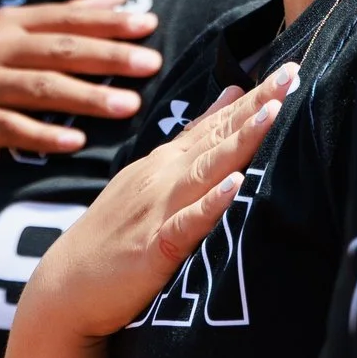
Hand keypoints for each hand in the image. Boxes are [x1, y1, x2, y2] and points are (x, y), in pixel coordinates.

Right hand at [0, 0, 163, 161]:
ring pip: (41, 88)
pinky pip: (10, 128)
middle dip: (109, 57)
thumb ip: (64, 15)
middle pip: (60, 50)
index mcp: (7, 23)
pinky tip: (76, 142)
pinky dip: (44, 134)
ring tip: (129, 106)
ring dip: (88, 97)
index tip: (148, 25)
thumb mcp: (6, 32)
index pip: (65, 18)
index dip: (107, 22)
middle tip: (152, 64)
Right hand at [16, 67, 297, 344]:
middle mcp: (163, 178)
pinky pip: (187, 224)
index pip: (216, 123)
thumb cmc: (114, 236)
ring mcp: (158, 210)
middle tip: (292, 72)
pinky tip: (234, 186)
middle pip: (218, 137)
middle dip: (256, 105)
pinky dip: (210, 205)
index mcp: (165, 164)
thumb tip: (233, 96)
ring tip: (272, 112)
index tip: (288, 69)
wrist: (64, 288)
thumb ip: (193, 141)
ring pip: (207, 170)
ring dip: (240, 140)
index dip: (253, 97)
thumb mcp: (150, 179)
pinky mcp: (154, 248)